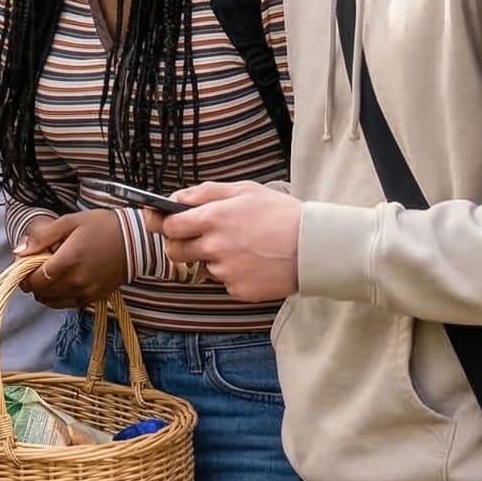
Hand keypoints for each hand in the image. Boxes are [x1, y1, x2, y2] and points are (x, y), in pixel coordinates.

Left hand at [14, 209, 128, 307]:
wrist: (135, 240)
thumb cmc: (102, 226)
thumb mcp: (69, 222)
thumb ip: (42, 237)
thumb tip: (19, 252)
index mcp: (69, 259)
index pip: (36, 279)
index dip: (24, 276)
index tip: (22, 267)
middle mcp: (77, 280)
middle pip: (42, 292)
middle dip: (32, 282)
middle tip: (34, 268)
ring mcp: (86, 291)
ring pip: (52, 301)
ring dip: (44, 291)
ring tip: (47, 275)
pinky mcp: (94, 298)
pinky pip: (67, 305)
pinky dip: (57, 298)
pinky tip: (59, 284)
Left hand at [162, 181, 303, 301]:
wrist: (315, 247)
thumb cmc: (281, 214)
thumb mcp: (244, 190)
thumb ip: (205, 192)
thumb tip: (175, 199)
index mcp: (213, 218)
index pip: (168, 226)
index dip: (166, 224)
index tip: (166, 224)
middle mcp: (214, 247)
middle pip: (175, 251)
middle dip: (181, 244)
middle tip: (202, 237)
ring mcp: (226, 272)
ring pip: (202, 266)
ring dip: (211, 258)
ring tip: (240, 247)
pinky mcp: (238, 290)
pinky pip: (223, 282)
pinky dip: (232, 274)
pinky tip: (252, 262)